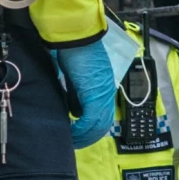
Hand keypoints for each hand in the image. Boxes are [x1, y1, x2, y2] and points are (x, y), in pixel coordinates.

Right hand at [53, 33, 118, 147]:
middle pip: (103, 123)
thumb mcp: (73, 77)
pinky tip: (71, 133)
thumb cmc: (71, 51)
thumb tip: (71, 110)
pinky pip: (91, 119)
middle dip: (89, 137)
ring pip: (99, 124)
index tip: (78, 135)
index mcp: (103, 86)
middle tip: (75, 143)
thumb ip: (74, 93)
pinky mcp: (95, 93)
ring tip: (72, 142)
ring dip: (85, 136)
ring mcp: (103, 93)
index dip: (91, 129)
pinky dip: (81, 129)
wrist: (74, 36)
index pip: (102, 115)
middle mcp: (107, 91)